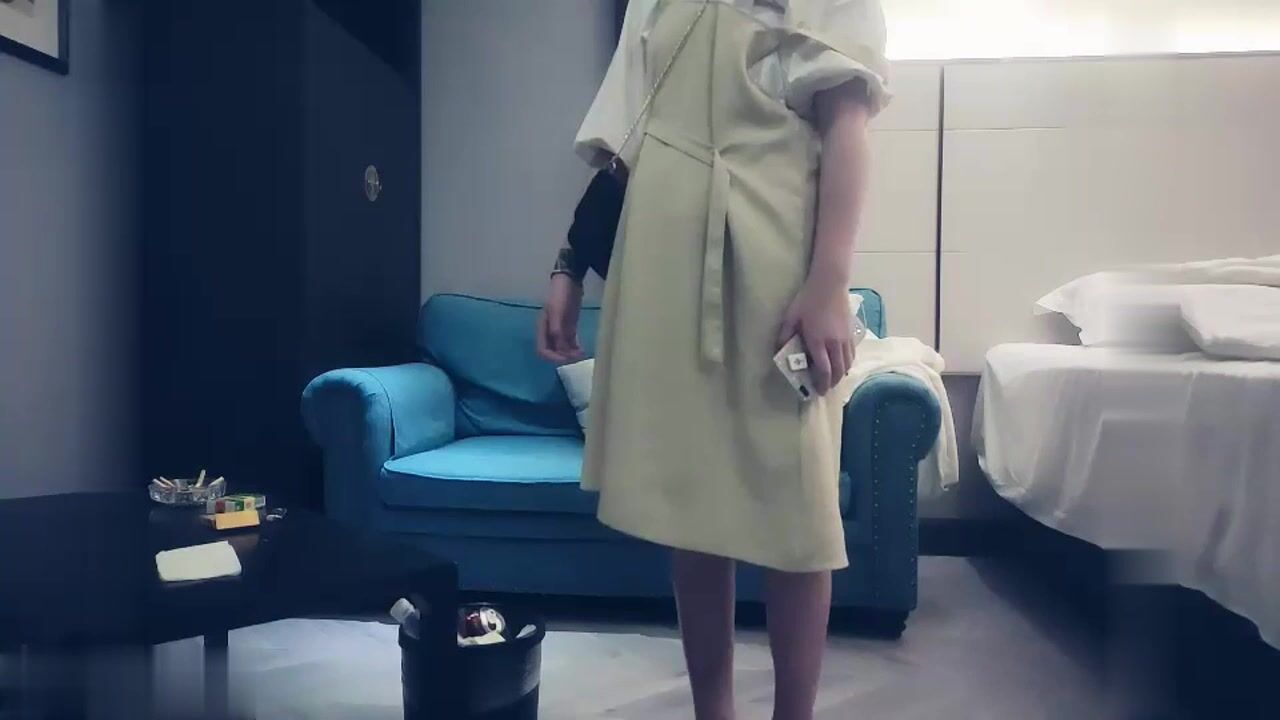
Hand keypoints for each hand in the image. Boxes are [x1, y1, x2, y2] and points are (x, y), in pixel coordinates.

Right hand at [537, 274, 585, 362]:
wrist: (570, 280)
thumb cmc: (561, 294)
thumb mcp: (557, 312)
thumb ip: (557, 330)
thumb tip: (560, 349)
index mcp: (543, 328)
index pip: (543, 350)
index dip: (552, 357)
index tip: (566, 360)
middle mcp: (550, 331)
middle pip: (553, 351)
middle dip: (563, 357)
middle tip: (576, 360)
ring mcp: (560, 329)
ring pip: (563, 348)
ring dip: (571, 354)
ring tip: (582, 356)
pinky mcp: (570, 326)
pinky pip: (571, 342)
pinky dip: (576, 348)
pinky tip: (583, 351)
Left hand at [778, 278, 854, 395]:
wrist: (830, 284)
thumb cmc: (808, 300)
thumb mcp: (791, 317)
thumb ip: (784, 336)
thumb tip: (778, 352)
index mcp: (818, 341)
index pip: (822, 370)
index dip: (821, 383)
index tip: (817, 391)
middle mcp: (834, 344)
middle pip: (837, 371)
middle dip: (831, 383)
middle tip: (824, 389)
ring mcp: (845, 339)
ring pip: (847, 364)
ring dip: (840, 375)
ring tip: (832, 379)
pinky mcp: (852, 333)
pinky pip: (852, 354)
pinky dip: (847, 364)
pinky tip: (842, 365)